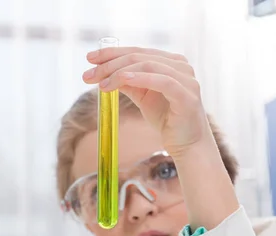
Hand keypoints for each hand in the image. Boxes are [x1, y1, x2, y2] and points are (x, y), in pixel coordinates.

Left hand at [83, 47, 212, 158]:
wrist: (187, 145)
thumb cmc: (167, 120)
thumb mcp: (143, 97)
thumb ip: (128, 83)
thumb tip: (103, 73)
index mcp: (171, 62)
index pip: (137, 51)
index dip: (111, 53)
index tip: (89, 59)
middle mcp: (181, 66)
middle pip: (139, 57)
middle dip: (110, 64)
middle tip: (88, 74)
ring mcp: (186, 79)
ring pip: (148, 66)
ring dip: (120, 72)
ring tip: (101, 83)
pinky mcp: (187, 96)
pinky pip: (162, 81)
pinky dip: (141, 78)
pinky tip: (122, 79)